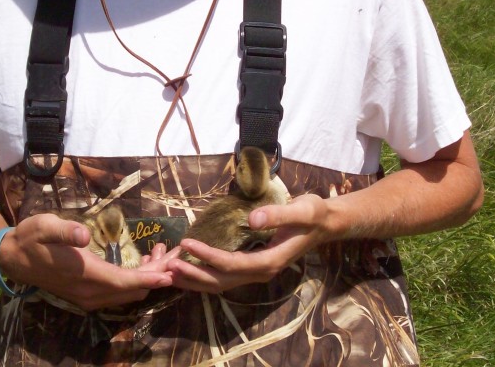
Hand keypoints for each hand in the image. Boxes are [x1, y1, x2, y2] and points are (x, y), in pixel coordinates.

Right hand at [0, 214, 179, 309]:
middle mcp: (90, 292)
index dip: (149, 278)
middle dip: (158, 273)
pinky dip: (137, 279)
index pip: (124, 283)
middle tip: (178, 252)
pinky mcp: (88, 294)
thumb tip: (83, 236)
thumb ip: (65, 231)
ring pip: (128, 292)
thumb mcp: (44, 226)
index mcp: (84, 275)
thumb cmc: (30, 237)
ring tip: (164, 251)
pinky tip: (146, 261)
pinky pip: (120, 291)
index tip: (171, 272)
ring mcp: (89, 296)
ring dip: (149, 276)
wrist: (13, 258)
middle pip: (133, 289)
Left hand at [167, 193, 331, 292]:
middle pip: (222, 281)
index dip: (209, 256)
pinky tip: (189, 268)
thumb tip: (252, 219)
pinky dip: (204, 274)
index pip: (233, 264)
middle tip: (168, 264)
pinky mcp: (253, 266)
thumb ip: (278, 215)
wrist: (325, 223)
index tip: (188, 243)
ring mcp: (256, 272)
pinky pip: (225, 276)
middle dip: (194, 274)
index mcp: (270, 261)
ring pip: (221, 283)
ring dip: (195, 279)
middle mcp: (261, 272)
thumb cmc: (314, 215)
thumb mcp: (302, 210)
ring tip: (170, 271)